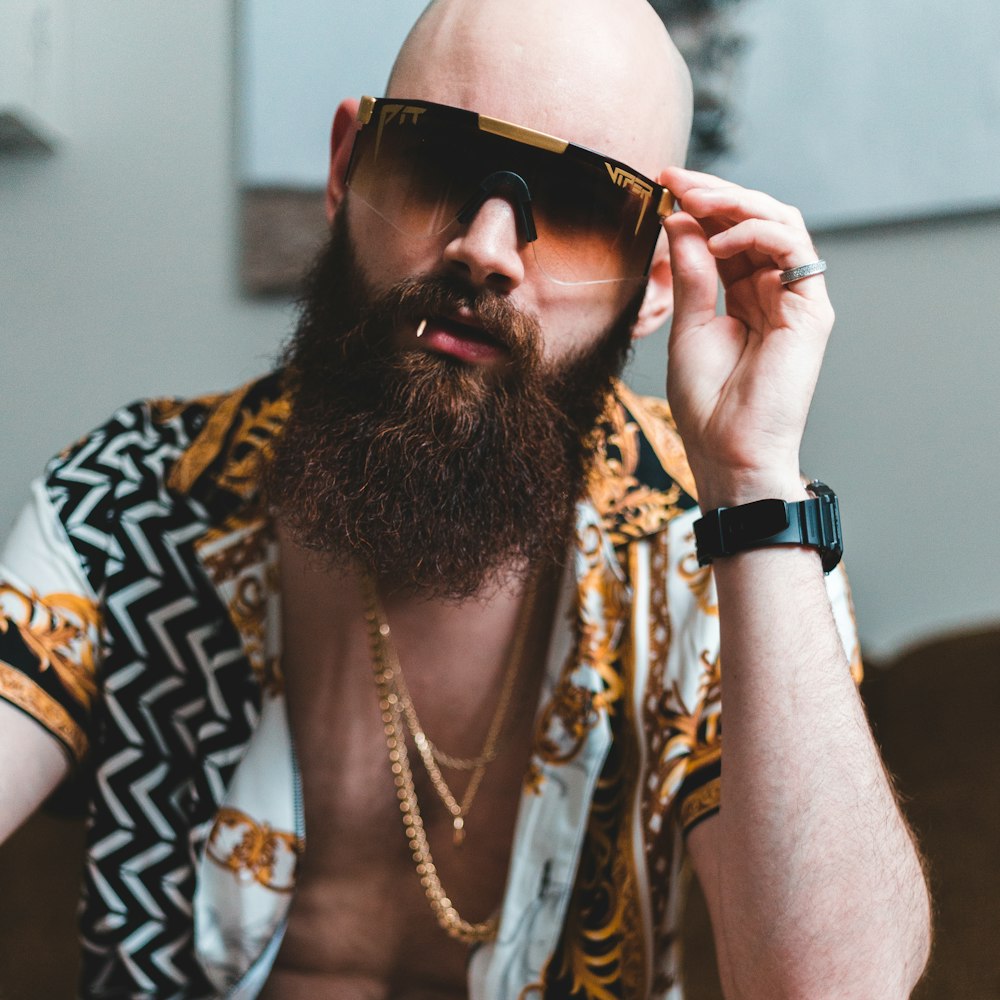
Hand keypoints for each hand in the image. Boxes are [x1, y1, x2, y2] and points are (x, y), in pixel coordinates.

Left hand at [659, 166, 834, 508]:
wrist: (728, 453)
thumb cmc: (707, 406)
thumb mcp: (687, 329)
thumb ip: (690, 277)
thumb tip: (681, 222)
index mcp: (744, 297)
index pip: (729, 234)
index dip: (701, 205)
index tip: (664, 183)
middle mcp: (774, 292)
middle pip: (755, 220)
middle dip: (715, 193)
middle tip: (676, 179)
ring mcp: (796, 300)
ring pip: (779, 223)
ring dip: (736, 203)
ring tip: (695, 200)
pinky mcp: (812, 311)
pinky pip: (793, 250)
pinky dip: (757, 232)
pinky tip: (720, 241)